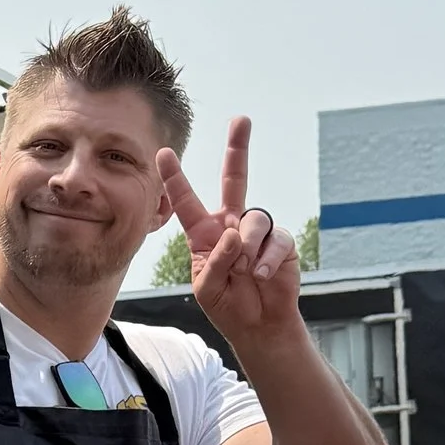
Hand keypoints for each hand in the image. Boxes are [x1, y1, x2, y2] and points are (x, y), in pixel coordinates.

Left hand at [157, 116, 299, 351]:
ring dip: (246, 249)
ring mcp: (257, 230)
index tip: (163, 153)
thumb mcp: (206, 288)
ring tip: (246, 272)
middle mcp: (231, 224)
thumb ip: (213, 261)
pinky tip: (261, 275)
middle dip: (238, 149)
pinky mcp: (281, 242)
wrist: (258, 325)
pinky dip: (266, 259)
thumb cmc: (227, 305)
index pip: (187, 202)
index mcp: (204, 233)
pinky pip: (275, 239)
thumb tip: (233, 233)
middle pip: (236, 179)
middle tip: (241, 119)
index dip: (175, 178)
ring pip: (253, 219)